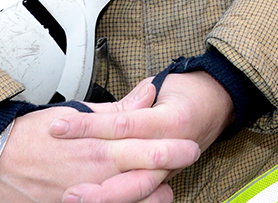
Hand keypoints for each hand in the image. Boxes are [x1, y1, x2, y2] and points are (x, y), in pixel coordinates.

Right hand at [0, 86, 199, 202]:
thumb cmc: (32, 136)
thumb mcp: (76, 115)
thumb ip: (117, 110)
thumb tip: (147, 94)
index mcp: (101, 147)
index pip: (151, 148)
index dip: (176, 147)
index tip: (191, 143)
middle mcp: (99, 175)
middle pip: (150, 179)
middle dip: (172, 170)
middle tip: (186, 158)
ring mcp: (88, 196)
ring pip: (135, 200)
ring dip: (152, 193)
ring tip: (163, 186)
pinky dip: (126, 202)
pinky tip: (134, 197)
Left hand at [49, 73, 235, 202]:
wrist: (219, 102)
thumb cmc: (188, 93)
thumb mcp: (160, 86)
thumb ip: (132, 100)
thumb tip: (102, 105)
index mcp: (168, 122)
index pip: (121, 126)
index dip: (87, 127)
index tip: (57, 128)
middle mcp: (171, 150)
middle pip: (135, 177)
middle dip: (101, 190)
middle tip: (69, 193)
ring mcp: (169, 168)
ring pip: (140, 192)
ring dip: (109, 199)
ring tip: (77, 201)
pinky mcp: (165, 178)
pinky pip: (147, 197)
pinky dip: (126, 201)